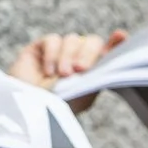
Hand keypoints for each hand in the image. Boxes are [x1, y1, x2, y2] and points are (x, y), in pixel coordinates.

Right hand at [8, 30, 126, 111]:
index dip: (116, 42)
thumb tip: (116, 53)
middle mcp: (78, 58)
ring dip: (68, 57)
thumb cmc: (57, 107)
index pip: (108, 51)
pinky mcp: (41, 47)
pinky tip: (48, 72)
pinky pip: (53, 40)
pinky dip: (52, 55)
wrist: (26, 110)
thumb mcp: (85, 93)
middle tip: (80, 70)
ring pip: (73, 40)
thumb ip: (101, 73)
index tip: (121, 36)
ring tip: (62, 75)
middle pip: (92, 42)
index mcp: (93, 70)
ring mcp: (59, 52)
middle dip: (88, 55)